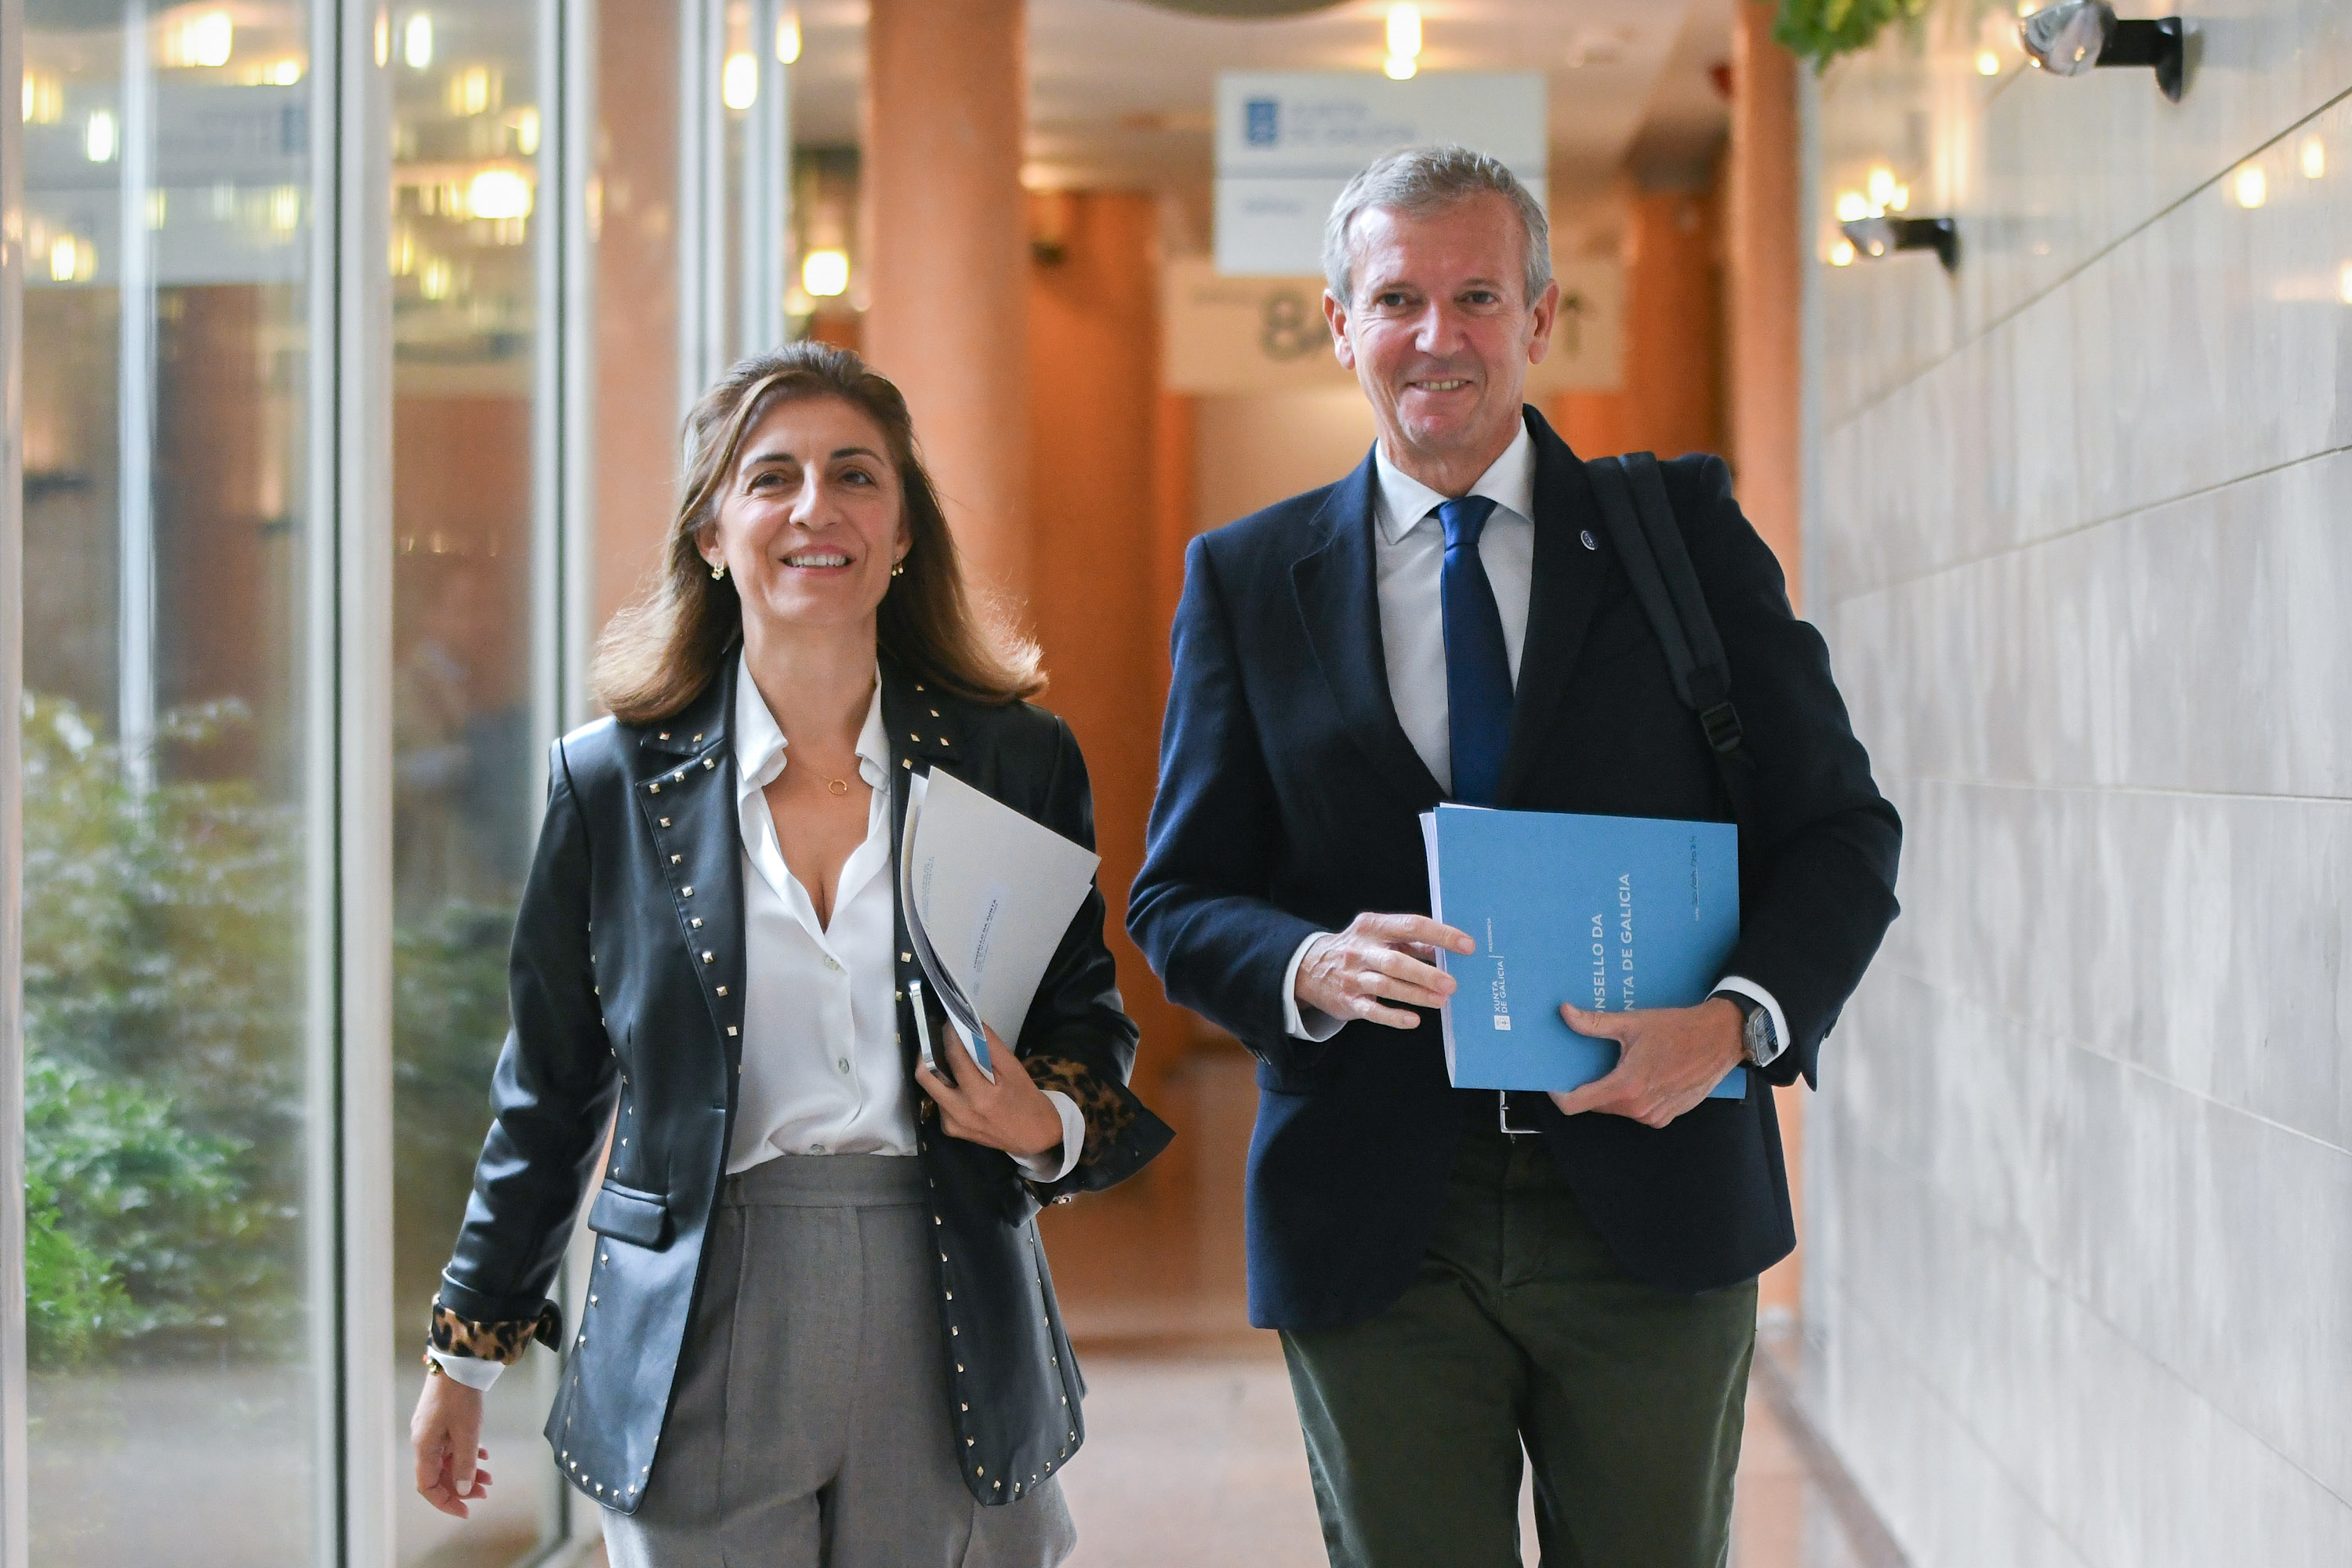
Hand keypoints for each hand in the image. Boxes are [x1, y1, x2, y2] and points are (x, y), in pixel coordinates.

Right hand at [412, 1370, 493, 1517]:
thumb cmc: (460, 1398)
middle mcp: (424, 1441)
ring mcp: (432, 1430)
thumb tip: (463, 1489)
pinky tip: (484, 1455)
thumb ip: (465, 1464)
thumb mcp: (466, 1434)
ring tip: (489, 1477)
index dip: (445, 1502)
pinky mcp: (441, 1420)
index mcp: (424, 1447)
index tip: (465, 1511)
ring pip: (448, 1461)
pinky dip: (467, 1453)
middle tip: (485, 1492)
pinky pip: (452, 1445)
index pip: (427, 1487)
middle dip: (461, 1486)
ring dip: (467, 1470)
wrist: (458, 1363)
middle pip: (439, 1475)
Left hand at [914, 1025, 1062, 1157]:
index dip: (949, 1035)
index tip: (948, 1022)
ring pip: (930, 1088)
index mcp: (981, 1096)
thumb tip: (971, 1024)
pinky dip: (945, 1087)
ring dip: (936, 1070)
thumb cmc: (1027, 1101)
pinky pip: (939, 1101)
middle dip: (926, 1052)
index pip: (955, 1058)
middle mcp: (960, 1112)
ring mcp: (952, 1123)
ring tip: (949, 1058)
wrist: (1034, 1137)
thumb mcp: (1015, 1070)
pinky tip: (960, 1084)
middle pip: (925, 1076)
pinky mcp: (950, 1129)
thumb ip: (991, 1047)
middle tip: (936, 1039)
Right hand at [1295, 913, 1474, 1028]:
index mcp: (1374, 927)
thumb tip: (1447, 950)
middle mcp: (1361, 950)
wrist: (1309, 968)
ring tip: (1440, 1001)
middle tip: (1451, 984)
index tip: (1466, 946)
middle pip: (1396, 961)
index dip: (1441, 935)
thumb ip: (1412, 942)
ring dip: (1415, 994)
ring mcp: (1353, 977)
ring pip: (1386, 986)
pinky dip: (1393, 1016)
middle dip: (1425, 973)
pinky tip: (1413, 1020)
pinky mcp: (1348, 1001)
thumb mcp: (1380, 936)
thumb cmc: (1357, 949)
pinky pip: (1372, 1010)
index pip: (1411, 926)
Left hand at [1549, 997, 1744, 1128]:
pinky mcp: (1667, 1116)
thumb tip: (1565, 1013)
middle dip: (1588, 1086)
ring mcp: (1654, 1115)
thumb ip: (1594, 1023)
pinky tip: (1642, 1073)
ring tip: (1620, 1063)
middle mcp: (1638, 1108)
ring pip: (1617, 1108)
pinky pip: (1638, 1110)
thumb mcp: (1632, 1022)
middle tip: (1590, 1062)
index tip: (1554, 1081)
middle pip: (1596, 1105)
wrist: (1720, 1039)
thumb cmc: (1678, 1029)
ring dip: (1613, 1090)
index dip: (1559, 1095)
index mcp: (1626, 1087)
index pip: (1576, 1105)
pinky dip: (1633, 1096)